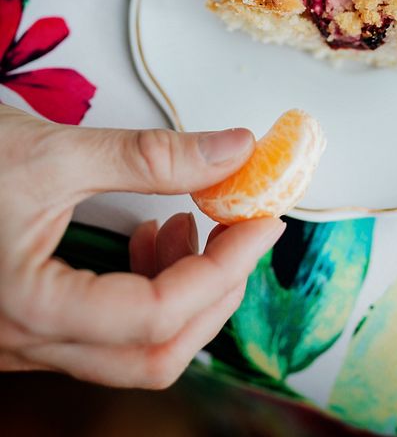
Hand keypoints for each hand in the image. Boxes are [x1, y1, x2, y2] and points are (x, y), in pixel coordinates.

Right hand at [0, 105, 284, 387]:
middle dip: (216, 289)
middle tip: (244, 225)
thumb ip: (150, 157)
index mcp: (29, 308)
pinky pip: (107, 327)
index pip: (155, 318)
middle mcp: (26, 341)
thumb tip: (234, 151)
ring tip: (190, 221)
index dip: (225, 269)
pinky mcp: (32, 319)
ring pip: (133, 348)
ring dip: (183, 289)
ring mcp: (27, 338)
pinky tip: (149, 233)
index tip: (262, 219)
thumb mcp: (52, 151)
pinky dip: (147, 285)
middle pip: (154, 353)